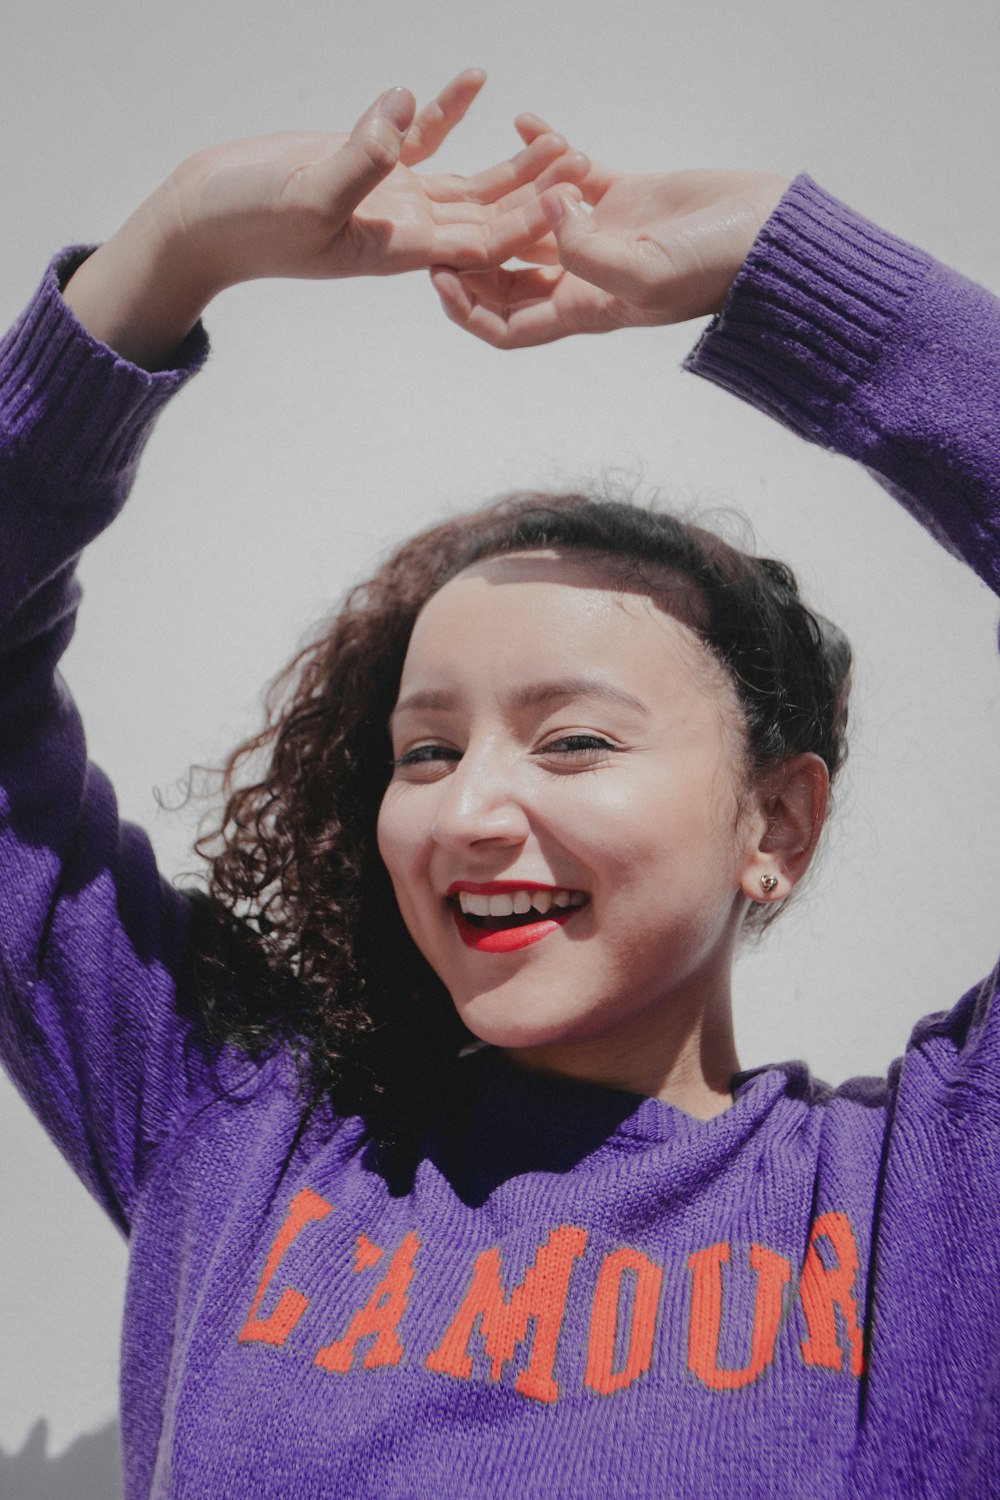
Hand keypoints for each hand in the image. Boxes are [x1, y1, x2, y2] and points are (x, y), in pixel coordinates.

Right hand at [161, 79, 587, 286]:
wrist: (202, 220)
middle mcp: (404, 229)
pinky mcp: (367, 166)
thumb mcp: (307, 194)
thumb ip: (359, 157)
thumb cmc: (247, 223)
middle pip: (488, 216)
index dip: (529, 223)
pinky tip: (474, 79)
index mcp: (400, 250)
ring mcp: (389, 197)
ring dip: (508, 159)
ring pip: (466, 181)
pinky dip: (447, 111)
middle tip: (582, 162)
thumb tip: (402, 112)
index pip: (482, 243)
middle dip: (535, 194)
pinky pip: (420, 138)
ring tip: (553, 130)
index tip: (568, 198)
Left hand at [431, 112, 788, 348]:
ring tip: (482, 168)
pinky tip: (522, 120)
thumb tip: (546, 214)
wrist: (771, 236)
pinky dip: (545, 150)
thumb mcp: (646, 275)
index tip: (438, 278)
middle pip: (508, 276)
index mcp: (584, 310)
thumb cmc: (716, 269)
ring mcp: (603, 234)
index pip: (508, 325)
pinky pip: (572, 173)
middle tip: (443, 223)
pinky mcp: (624, 195)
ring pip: (533, 220)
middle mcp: (585, 276)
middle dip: (472, 255)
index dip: (467, 310)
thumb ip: (587, 254)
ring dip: (508, 197)